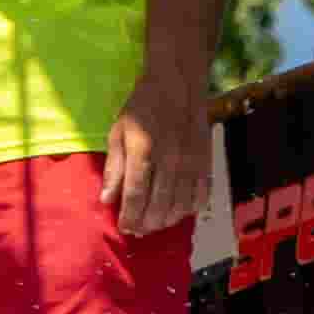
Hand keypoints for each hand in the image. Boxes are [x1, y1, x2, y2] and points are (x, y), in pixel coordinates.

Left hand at [96, 62, 205, 237]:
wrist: (178, 84)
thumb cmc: (143, 107)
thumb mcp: (118, 132)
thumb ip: (113, 168)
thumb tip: (107, 200)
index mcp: (143, 151)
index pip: (135, 196)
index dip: (129, 217)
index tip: (124, 227)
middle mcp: (169, 160)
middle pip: (159, 206)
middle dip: (146, 224)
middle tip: (138, 229)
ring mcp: (191, 163)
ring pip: (180, 206)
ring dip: (166, 220)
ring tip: (155, 223)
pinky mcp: (206, 162)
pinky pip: (200, 196)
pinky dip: (189, 209)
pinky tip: (178, 211)